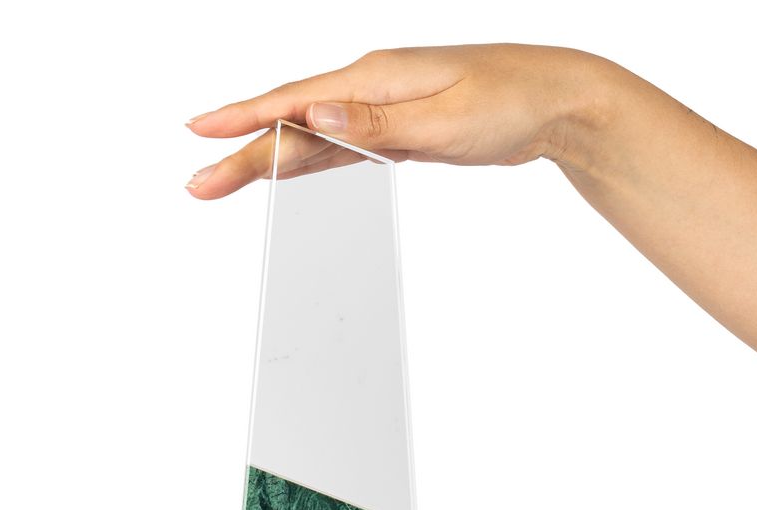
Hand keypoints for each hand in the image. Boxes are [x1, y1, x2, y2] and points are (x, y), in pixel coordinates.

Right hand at [184, 43, 603, 197]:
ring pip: (312, 138)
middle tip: (200, 182)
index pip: (294, 102)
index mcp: (375, 79)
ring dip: (270, 159)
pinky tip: (289, 168)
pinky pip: (341, 147)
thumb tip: (318, 116)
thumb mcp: (445, 119)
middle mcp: (370, 90)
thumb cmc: (510, 102)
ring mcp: (382, 110)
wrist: (556, 102)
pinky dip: (311, 159)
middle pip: (293, 124)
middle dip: (244, 153)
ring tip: (227, 178)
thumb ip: (377, 125)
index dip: (243, 118)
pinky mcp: (398, 131)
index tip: (200, 132)